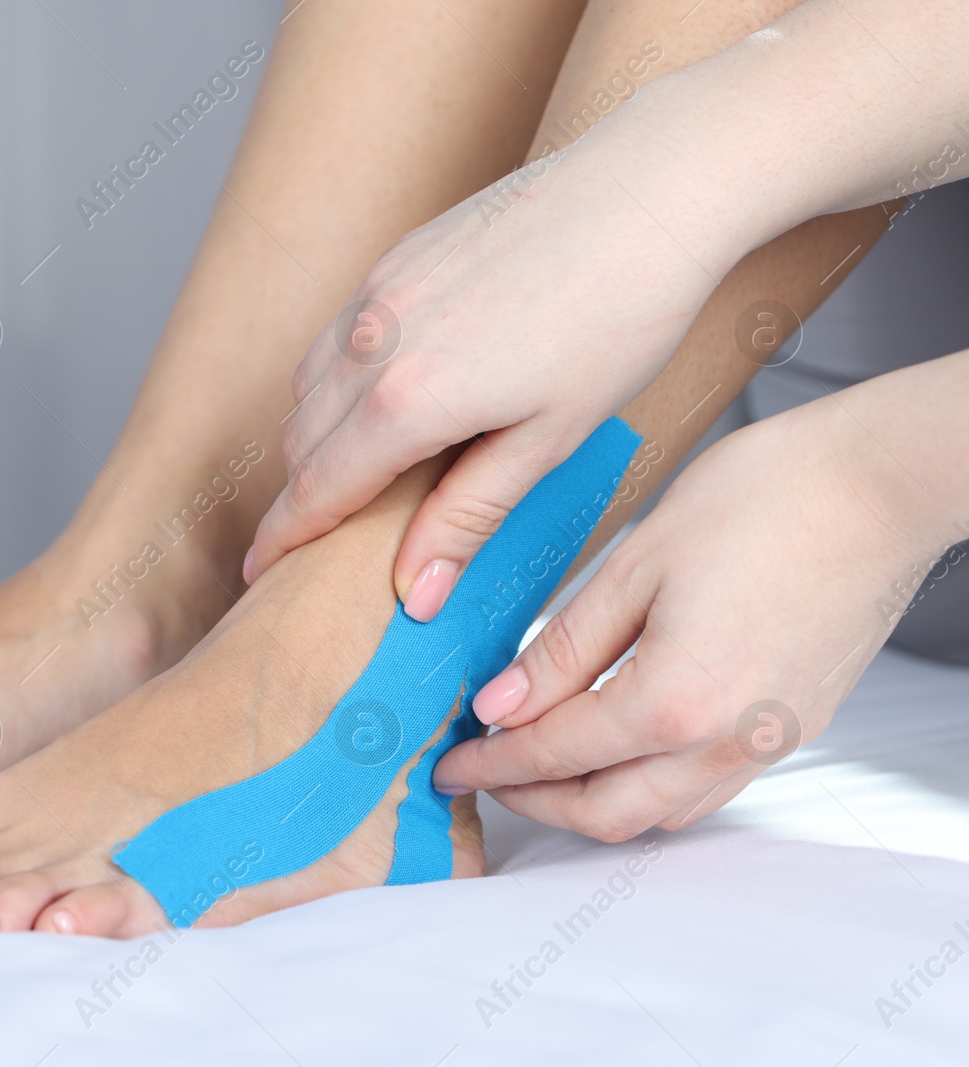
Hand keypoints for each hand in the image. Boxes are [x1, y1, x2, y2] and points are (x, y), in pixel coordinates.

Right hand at [247, 105, 747, 617]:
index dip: (284, 537)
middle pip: (303, 441)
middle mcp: (374, 340)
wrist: (650, 191)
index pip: (318, 488)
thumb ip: (467, 516)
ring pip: (309, 386)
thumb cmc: (620, 315)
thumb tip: (415, 592)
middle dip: (308, 494)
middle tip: (332, 535)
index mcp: (409, 398)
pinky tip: (397, 393)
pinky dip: (343, 380)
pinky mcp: (395, 257)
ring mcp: (378, 290)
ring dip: (321, 437)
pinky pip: (338, 335)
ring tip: (370, 471)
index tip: (261, 571)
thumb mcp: (550, 439)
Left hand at [429, 387, 953, 841]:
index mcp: (676, 701)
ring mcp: (768, 742)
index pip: (556, 755)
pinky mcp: (794, 726)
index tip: (451, 762)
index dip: (492, 763)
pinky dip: (646, 786)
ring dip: (589, 801)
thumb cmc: (766, 500)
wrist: (879, 485)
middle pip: (605, 811)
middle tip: (482, 772)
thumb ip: (562, 649)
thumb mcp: (634, 565)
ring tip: (539, 764)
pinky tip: (617, 749)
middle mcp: (727, 741)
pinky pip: (706, 788)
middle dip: (531, 801)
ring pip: (659, 812)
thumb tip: (502, 705)